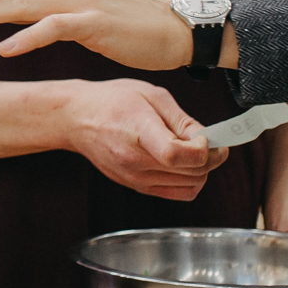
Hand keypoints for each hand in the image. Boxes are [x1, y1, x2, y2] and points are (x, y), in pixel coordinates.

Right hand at [59, 78, 227, 200]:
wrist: (76, 118)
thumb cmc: (111, 101)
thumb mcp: (150, 94)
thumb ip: (182, 119)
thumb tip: (207, 138)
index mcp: (138, 132)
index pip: (177, 155)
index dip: (203, 149)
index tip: (207, 137)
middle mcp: (135, 161)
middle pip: (192, 173)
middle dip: (211, 157)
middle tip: (208, 140)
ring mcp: (134, 177)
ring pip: (191, 186)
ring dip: (201, 169)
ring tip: (192, 149)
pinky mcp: (136, 186)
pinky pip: (179, 193)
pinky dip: (189, 180)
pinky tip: (182, 162)